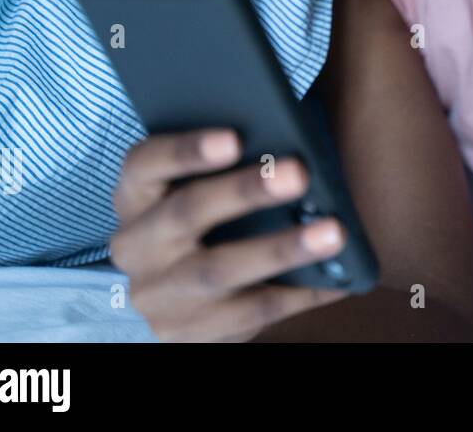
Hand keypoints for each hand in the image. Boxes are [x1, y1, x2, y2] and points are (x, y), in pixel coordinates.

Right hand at [109, 128, 349, 341]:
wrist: (179, 299)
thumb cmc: (209, 219)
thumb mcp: (199, 186)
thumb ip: (230, 163)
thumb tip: (290, 143)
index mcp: (135, 195)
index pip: (145, 163)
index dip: (186, 150)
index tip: (234, 138)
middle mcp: (135, 245)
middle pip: (185, 212)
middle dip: (244, 192)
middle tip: (299, 173)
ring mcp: (157, 295)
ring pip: (219, 271)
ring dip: (281, 249)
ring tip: (333, 232)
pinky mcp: (184, 334)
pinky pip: (250, 312)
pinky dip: (299, 292)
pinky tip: (337, 277)